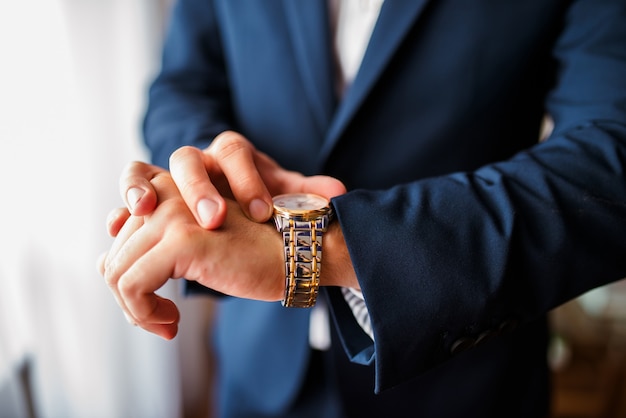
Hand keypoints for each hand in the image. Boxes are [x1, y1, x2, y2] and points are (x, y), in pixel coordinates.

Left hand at [99, 171, 283, 339]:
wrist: (296, 254)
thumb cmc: (253, 253)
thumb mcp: (194, 246)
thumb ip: (150, 246)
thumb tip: (100, 263)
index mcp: (171, 187)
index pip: (120, 227)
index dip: (125, 267)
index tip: (149, 296)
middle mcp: (168, 192)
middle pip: (116, 254)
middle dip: (132, 297)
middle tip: (161, 321)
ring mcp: (173, 213)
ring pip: (116, 271)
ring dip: (136, 310)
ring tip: (168, 324)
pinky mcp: (183, 239)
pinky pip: (132, 285)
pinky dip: (144, 313)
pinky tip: (172, 323)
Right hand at [120, 131, 346, 228]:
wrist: (240, 211)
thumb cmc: (263, 203)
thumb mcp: (286, 199)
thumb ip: (307, 195)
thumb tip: (337, 193)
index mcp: (233, 155)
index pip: (236, 152)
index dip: (247, 179)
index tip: (262, 212)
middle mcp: (198, 162)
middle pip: (187, 159)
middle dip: (198, 188)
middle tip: (213, 219)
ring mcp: (168, 179)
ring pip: (145, 171)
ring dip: (140, 189)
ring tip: (142, 211)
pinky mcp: (148, 202)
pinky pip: (127, 199)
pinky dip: (121, 210)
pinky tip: (117, 229)